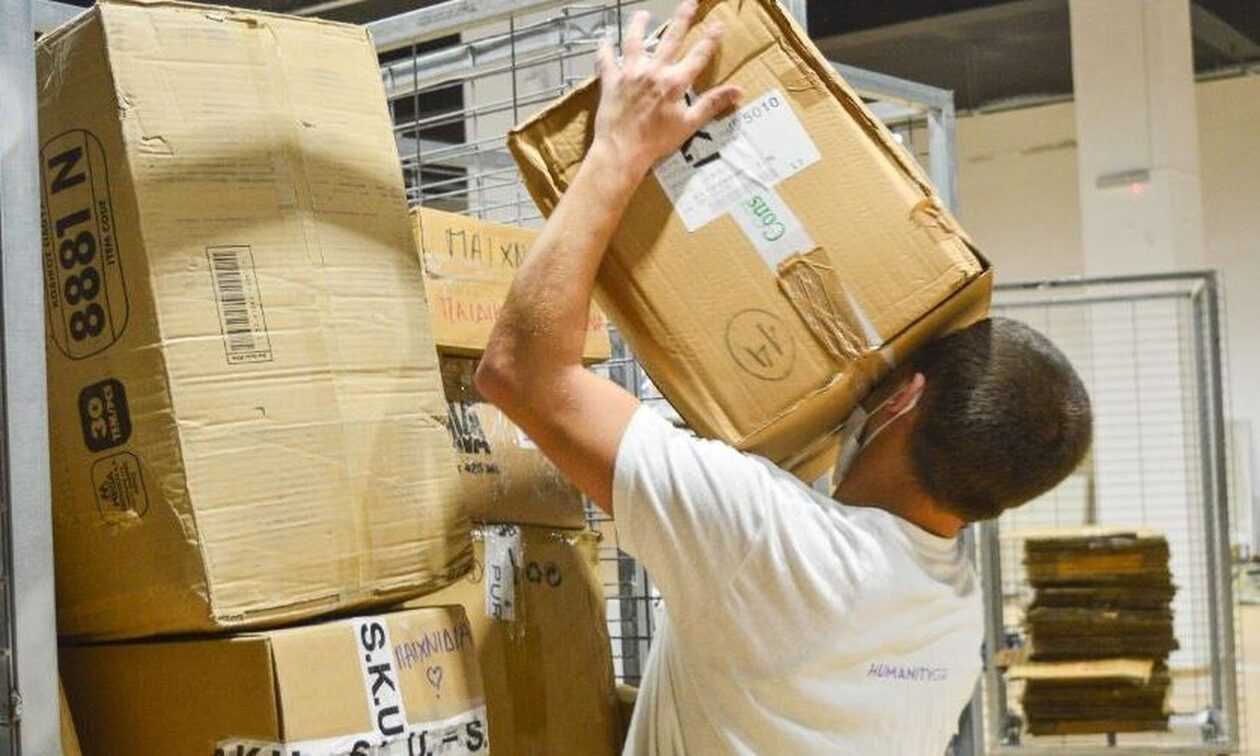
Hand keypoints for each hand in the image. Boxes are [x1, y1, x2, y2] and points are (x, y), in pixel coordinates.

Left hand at [591, 1, 742, 178]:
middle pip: (670, 38)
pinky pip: (605, 60)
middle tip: (689, 2)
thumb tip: (739, 91)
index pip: (698, 55)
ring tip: (642, 14)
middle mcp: (653, 71)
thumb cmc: (657, 141)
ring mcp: (630, 73)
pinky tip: (605, 39)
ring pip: (634, 41)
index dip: (710, 39)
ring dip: (638, 25)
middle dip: (682, 18)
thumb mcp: (689, 124)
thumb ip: (712, 104)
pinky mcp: (611, 81)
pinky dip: (604, 49)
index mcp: (675, 82)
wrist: (622, 151)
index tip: (718, 24)